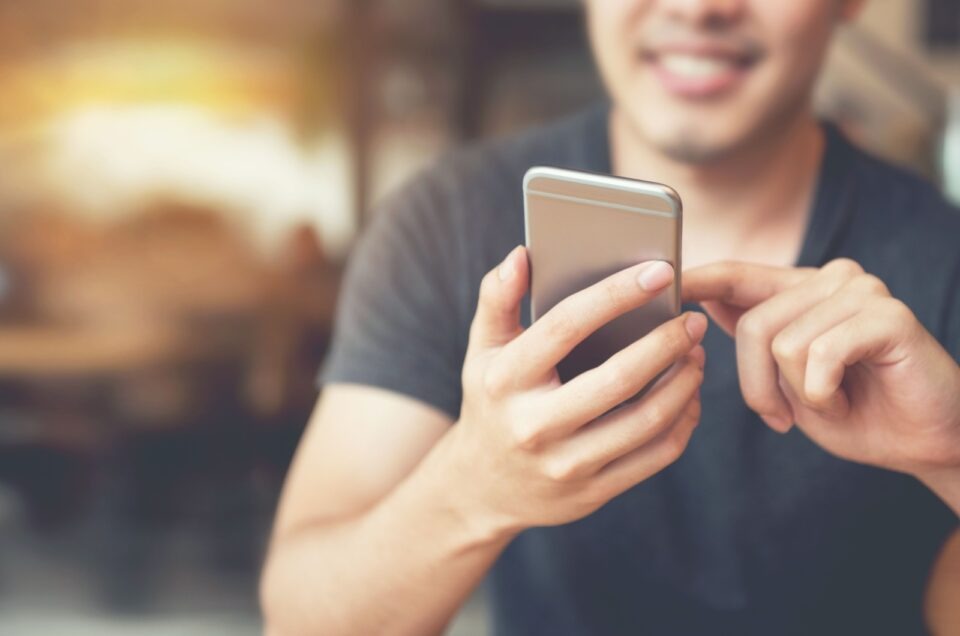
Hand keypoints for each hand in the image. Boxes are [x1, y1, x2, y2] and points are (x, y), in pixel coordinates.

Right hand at [438, 247, 706, 536]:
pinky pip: (654, 456)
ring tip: (695, 354)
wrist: (482, 487)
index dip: (615, 295)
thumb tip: (522, 254)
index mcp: (505, 380)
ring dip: (683, 383)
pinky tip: (688, 396)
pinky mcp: (593, 492)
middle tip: (692, 320)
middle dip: (666, 343)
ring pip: (645, 421)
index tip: (660, 271)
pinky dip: (682, 421)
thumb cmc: (492, 400)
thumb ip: (498, 298)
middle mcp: (533, 425)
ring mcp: (565, 464)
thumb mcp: (483, 350)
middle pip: (617, 379)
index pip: (565, 327)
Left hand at [683, 258, 959, 479]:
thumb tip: (704, 302)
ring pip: (782, 343)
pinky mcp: (888, 315)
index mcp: (801, 291)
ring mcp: (862, 291)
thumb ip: (754, 338)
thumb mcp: (786, 380)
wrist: (925, 443)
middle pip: (752, 324)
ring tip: (830, 402)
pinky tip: (847, 399)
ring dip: (799, 394)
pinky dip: (823, 394)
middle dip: (758, 385)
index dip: (698, 279)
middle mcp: (830, 279)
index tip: (663, 282)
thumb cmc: (854, 412)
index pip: (737, 274)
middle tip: (784, 416)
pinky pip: (820, 355)